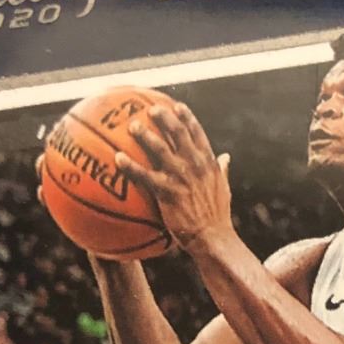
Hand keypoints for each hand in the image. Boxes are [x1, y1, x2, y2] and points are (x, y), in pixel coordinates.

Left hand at [115, 104, 232, 252]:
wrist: (213, 238)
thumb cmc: (218, 217)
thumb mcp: (224, 189)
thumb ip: (222, 170)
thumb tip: (226, 156)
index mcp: (208, 163)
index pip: (197, 133)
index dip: (186, 117)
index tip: (176, 105)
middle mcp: (195, 165)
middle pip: (177, 133)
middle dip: (164, 117)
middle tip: (150, 108)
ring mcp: (181, 177)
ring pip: (159, 149)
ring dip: (145, 135)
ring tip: (132, 125)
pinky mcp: (167, 192)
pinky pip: (144, 175)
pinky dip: (130, 166)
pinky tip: (117, 159)